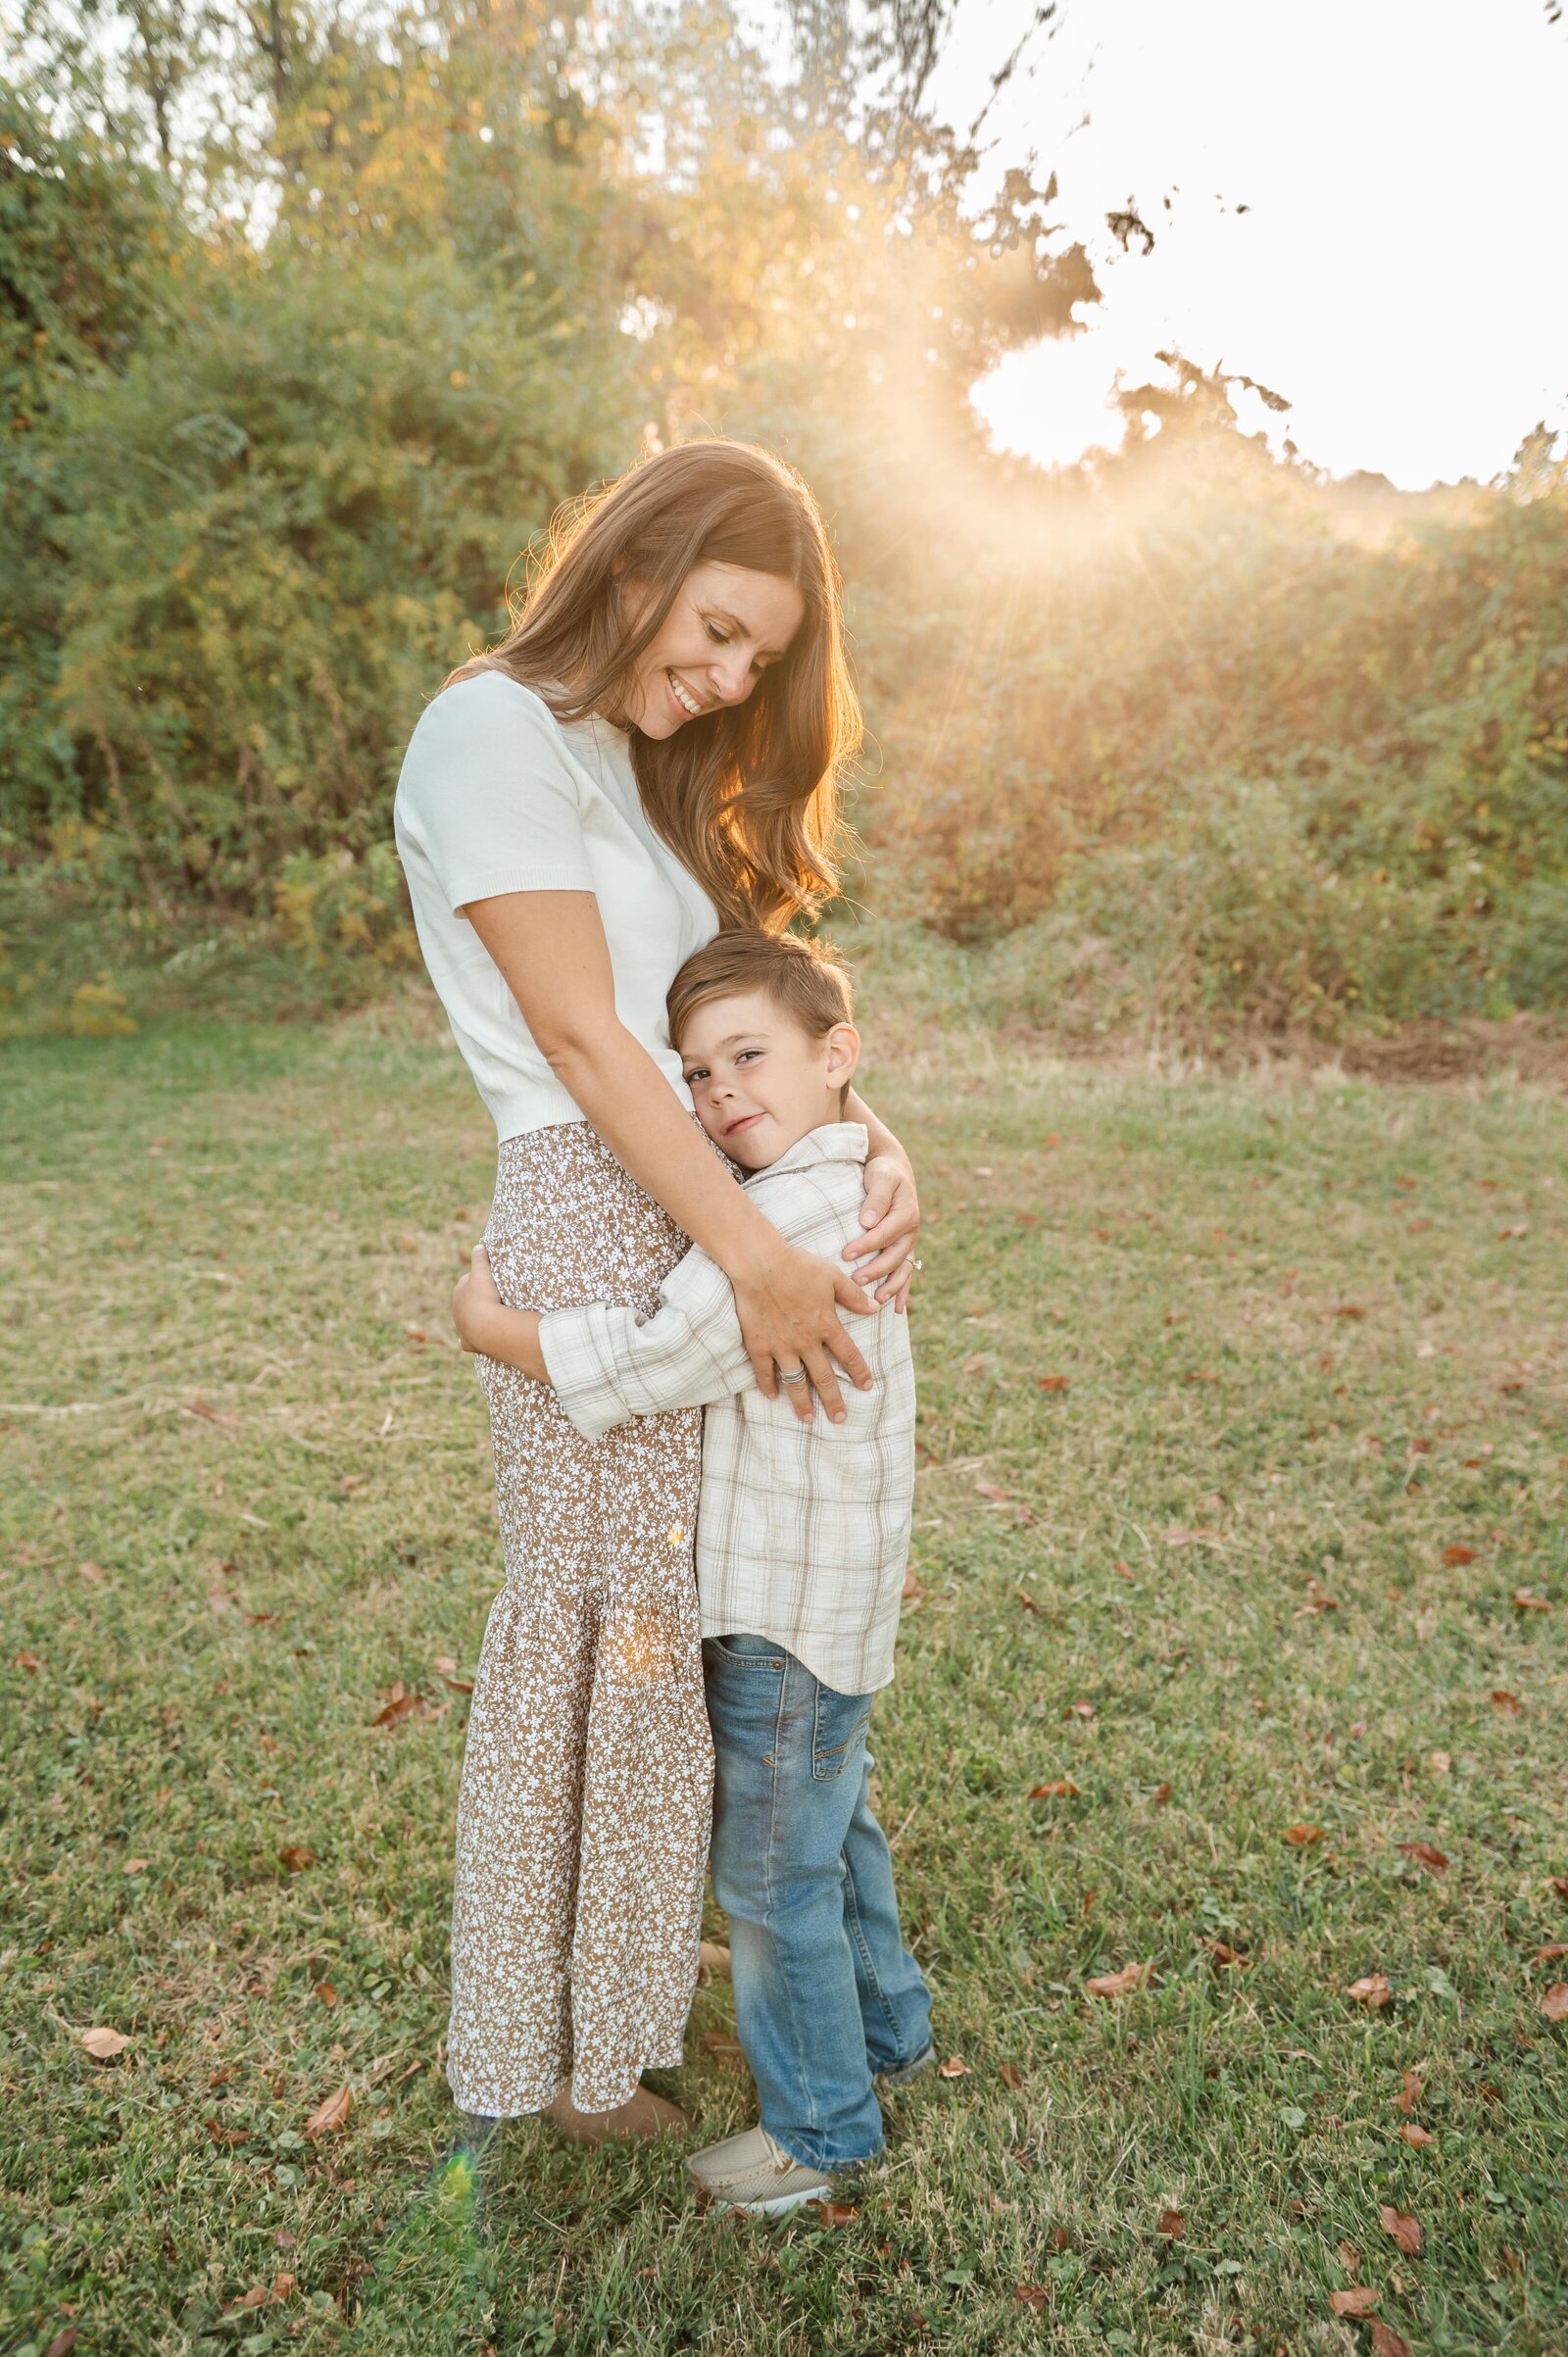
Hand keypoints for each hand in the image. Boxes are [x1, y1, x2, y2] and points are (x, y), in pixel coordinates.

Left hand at [452, 1242, 501, 1354]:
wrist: (485, 1325)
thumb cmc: (484, 1296)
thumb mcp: (483, 1272)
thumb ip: (479, 1258)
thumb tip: (479, 1245)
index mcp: (459, 1291)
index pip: (468, 1282)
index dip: (480, 1281)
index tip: (491, 1282)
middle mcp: (456, 1309)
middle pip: (466, 1301)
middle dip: (475, 1300)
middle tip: (493, 1299)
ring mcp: (461, 1326)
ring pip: (465, 1320)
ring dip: (474, 1318)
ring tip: (490, 1318)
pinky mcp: (467, 1342)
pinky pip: (466, 1341)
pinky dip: (469, 1339)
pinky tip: (475, 1339)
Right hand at [731, 1236, 874, 1425]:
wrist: (760, 1265)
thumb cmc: (798, 1266)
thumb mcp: (832, 1276)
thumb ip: (853, 1295)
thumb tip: (875, 1307)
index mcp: (826, 1325)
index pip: (848, 1355)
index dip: (859, 1372)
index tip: (866, 1387)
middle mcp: (806, 1342)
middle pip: (823, 1377)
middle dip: (833, 1400)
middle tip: (839, 1419)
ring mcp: (782, 1346)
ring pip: (795, 1381)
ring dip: (802, 1402)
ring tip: (807, 1419)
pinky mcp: (759, 1345)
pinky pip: (764, 1371)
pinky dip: (768, 1385)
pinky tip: (772, 1396)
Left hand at [841, 1151, 920, 1312]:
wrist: (893, 1170)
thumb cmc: (883, 1173)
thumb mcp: (881, 1177)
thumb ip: (876, 1198)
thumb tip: (867, 1222)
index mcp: (906, 1213)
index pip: (884, 1234)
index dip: (865, 1245)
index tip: (845, 1255)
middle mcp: (911, 1231)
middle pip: (893, 1256)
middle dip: (874, 1270)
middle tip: (854, 1280)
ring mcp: (909, 1243)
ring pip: (902, 1269)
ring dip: (890, 1286)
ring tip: (876, 1301)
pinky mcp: (905, 1249)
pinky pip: (906, 1273)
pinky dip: (902, 1291)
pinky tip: (895, 1309)